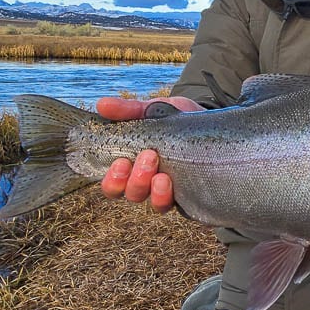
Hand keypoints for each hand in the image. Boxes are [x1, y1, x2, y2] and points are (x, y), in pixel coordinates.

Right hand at [96, 96, 201, 212]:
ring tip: (161, 174)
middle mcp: (149, 182)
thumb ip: (128, 110)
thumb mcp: (151, 110)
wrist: (207, 118)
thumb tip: (102, 104)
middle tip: (148, 156)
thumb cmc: (173, 118)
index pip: (113, 184)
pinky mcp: (190, 193)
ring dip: (154, 190)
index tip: (120, 162)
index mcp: (133, 166)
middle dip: (136, 179)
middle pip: (132, 194)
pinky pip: (178, 205)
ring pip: (155, 203)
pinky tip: (171, 182)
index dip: (112, 180)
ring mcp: (170, 190)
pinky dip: (169, 196)